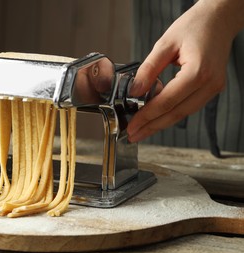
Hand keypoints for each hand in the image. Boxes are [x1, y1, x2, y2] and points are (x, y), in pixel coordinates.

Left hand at [127, 0, 243, 142]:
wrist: (219, 19)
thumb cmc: (194, 26)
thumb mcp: (165, 44)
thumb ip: (149, 69)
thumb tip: (134, 91)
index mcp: (198, 72)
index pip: (167, 102)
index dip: (147, 116)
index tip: (131, 126)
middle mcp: (209, 84)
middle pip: (176, 114)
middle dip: (152, 127)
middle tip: (132, 135)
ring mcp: (213, 88)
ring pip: (183, 114)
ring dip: (161, 124)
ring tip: (141, 131)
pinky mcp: (211, 88)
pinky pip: (189, 106)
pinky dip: (171, 113)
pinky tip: (156, 117)